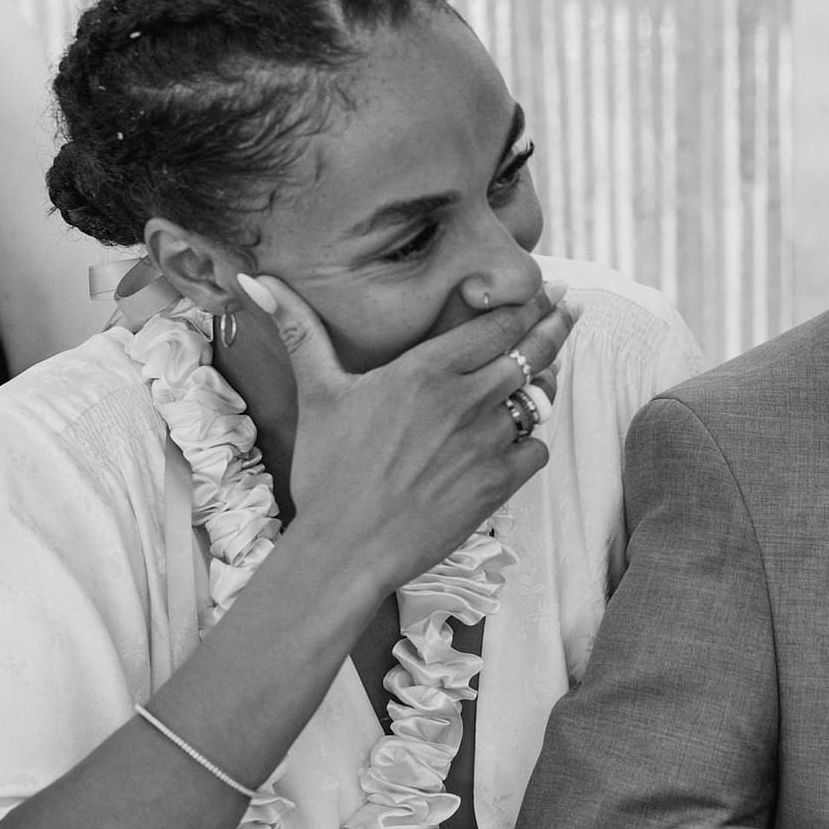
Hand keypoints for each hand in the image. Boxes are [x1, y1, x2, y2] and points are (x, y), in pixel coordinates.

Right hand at [239, 273, 577, 593]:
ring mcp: (486, 442)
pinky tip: (516, 439)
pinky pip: (536, 449)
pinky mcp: (498, 483)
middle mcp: (465, 399)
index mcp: (426, 370)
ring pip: (539, 399)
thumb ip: (301, 331)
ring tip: (546, 370)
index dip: (528, 304)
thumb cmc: (328, 472)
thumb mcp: (317, 393)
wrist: (346, 550)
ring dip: (544, 384)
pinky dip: (531, 442)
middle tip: (571, 308)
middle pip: (530, 352)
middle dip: (555, 326)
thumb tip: (256, 279)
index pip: (496, 324)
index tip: (548, 290)